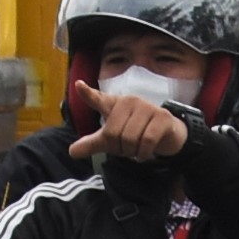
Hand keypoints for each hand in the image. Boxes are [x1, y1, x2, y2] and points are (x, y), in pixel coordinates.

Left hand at [71, 90, 189, 162]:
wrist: (167, 135)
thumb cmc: (135, 133)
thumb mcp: (111, 140)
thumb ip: (92, 144)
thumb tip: (71, 152)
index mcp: (114, 104)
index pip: (98, 99)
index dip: (88, 94)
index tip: (78, 85)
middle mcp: (129, 101)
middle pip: (114, 134)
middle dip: (120, 149)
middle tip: (128, 148)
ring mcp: (147, 107)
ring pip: (130, 138)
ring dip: (133, 152)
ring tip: (137, 149)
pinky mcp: (162, 116)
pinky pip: (147, 140)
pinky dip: (144, 153)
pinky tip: (145, 153)